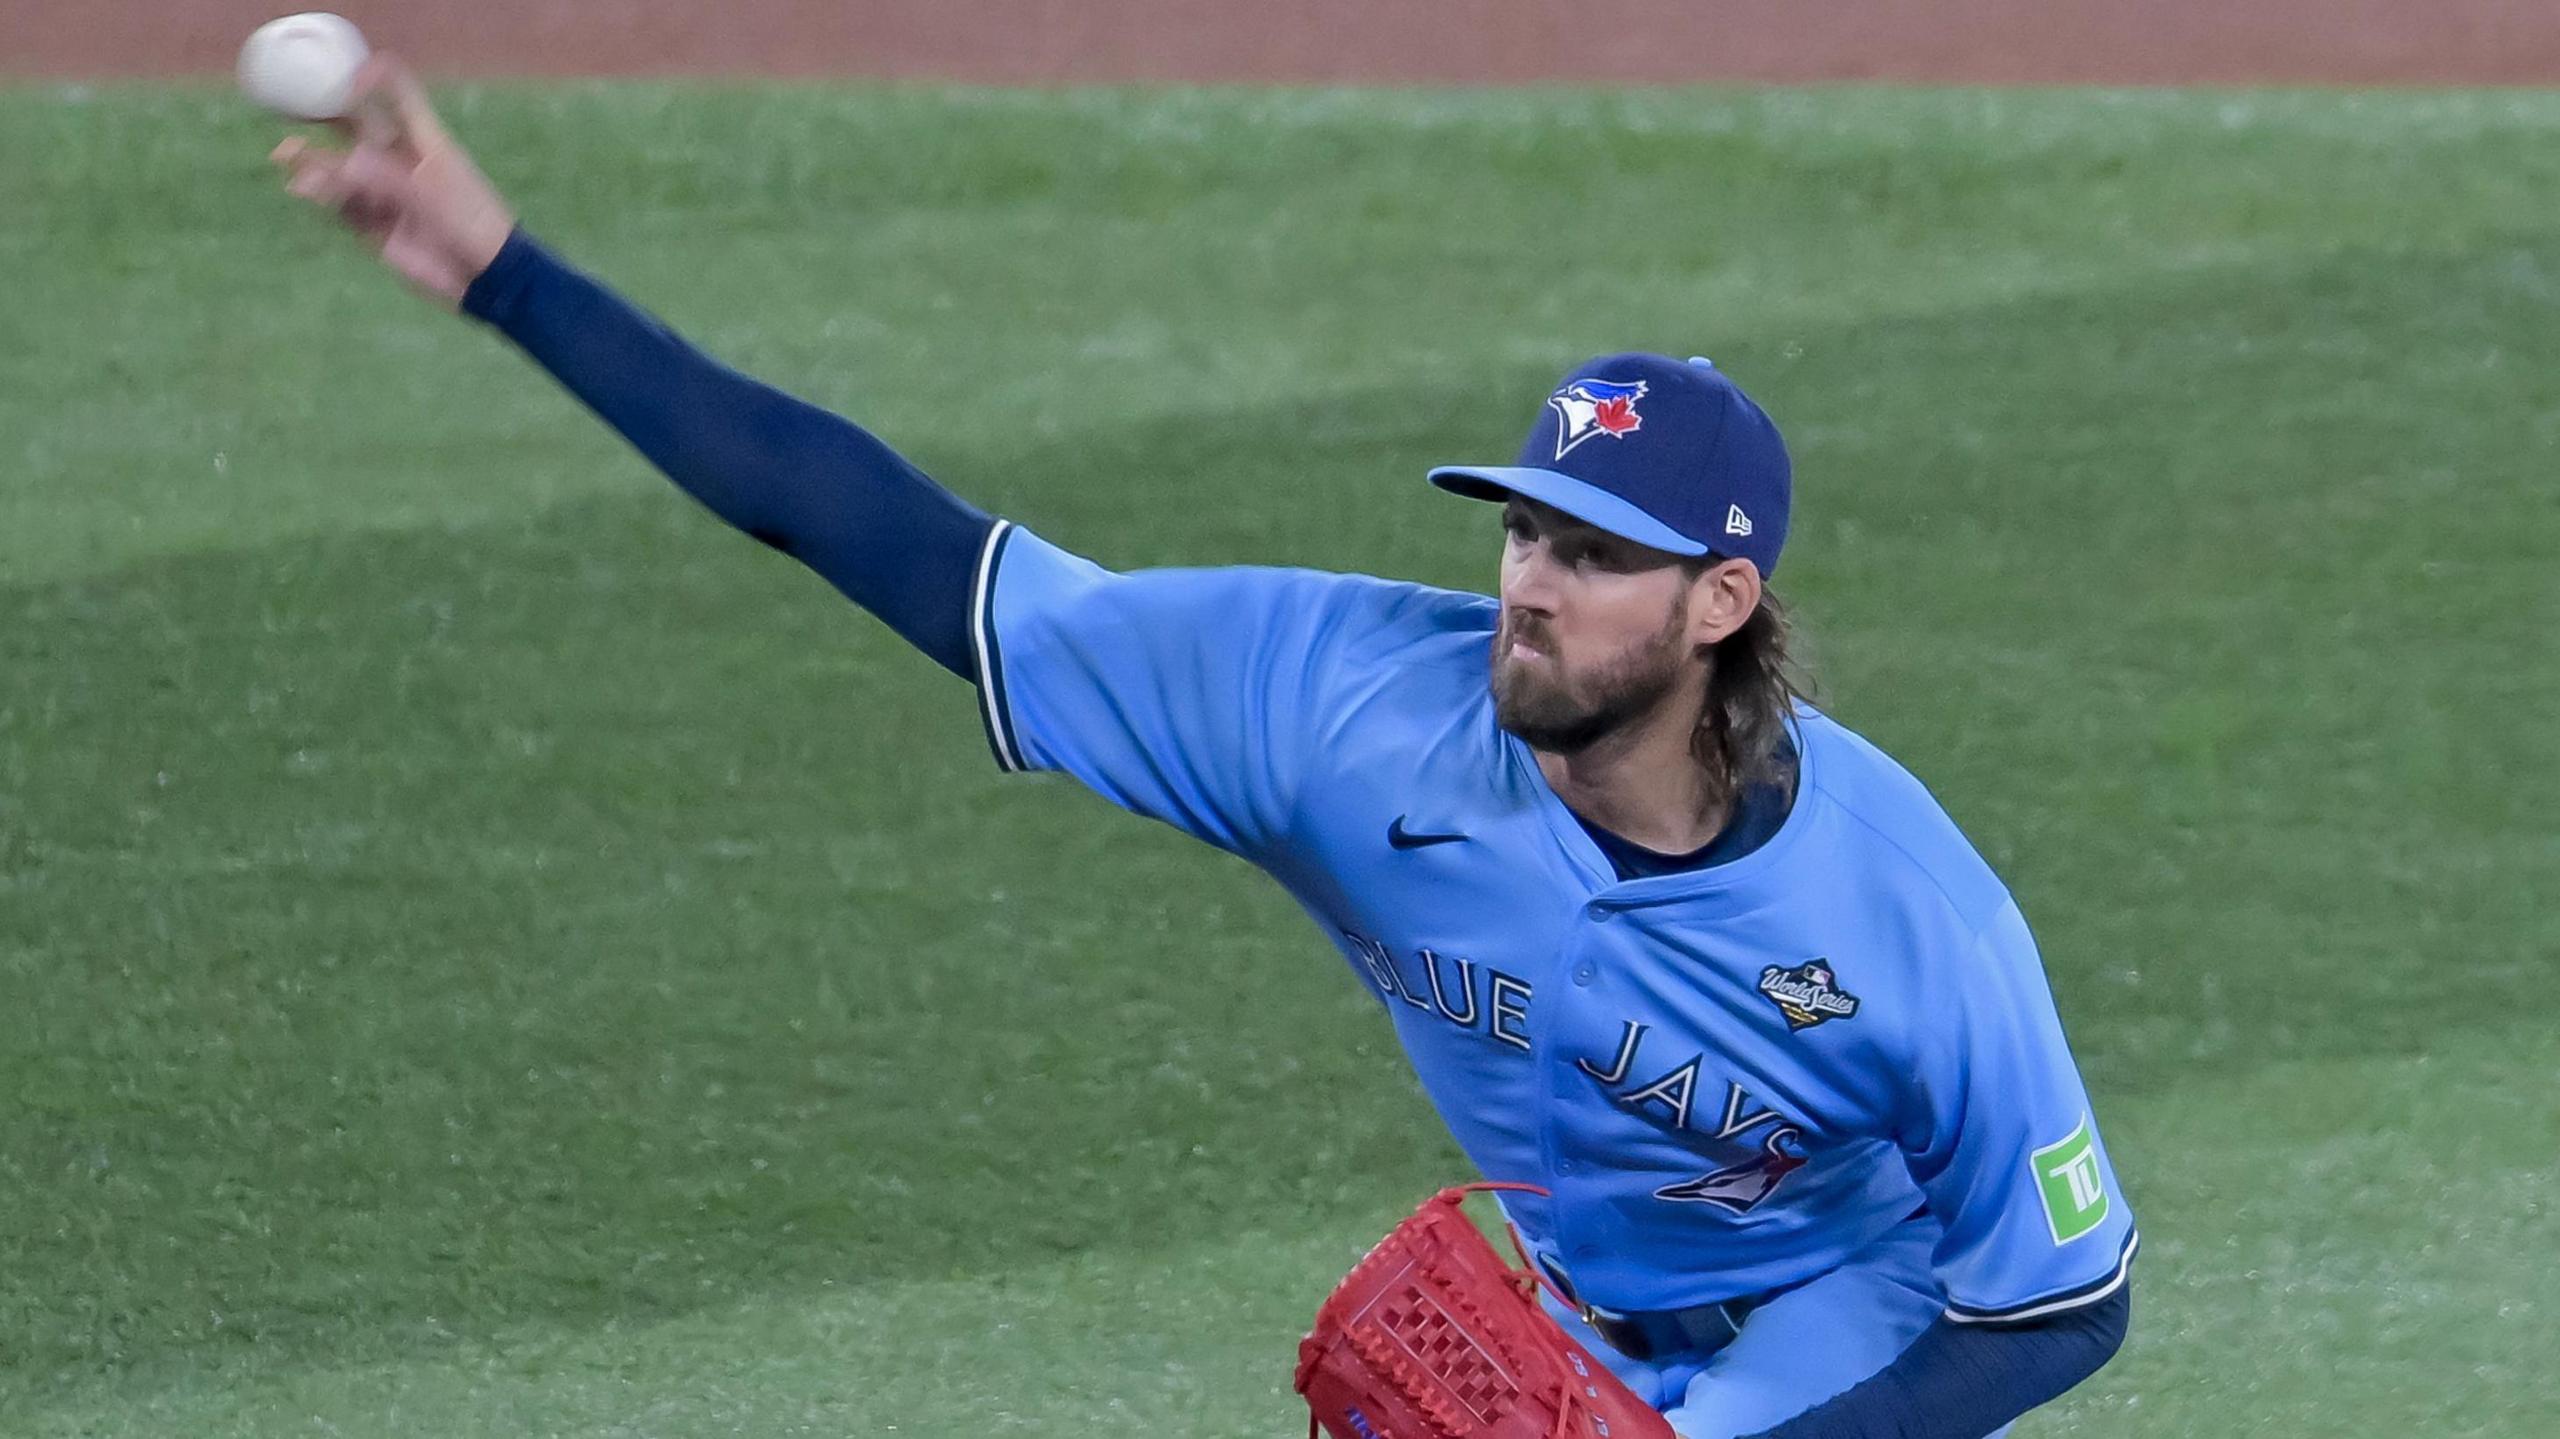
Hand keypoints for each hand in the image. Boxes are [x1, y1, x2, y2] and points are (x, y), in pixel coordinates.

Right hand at [270, 54, 515, 307]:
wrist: (485, 277)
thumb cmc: (472, 223)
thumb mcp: (434, 195)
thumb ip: (389, 178)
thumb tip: (344, 161)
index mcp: (423, 139)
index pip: (399, 95)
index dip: (376, 76)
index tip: (349, 75)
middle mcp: (398, 160)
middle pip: (354, 127)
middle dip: (321, 113)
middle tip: (286, 103)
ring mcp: (384, 192)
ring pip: (340, 169)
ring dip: (314, 160)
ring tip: (286, 154)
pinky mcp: (373, 224)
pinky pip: (340, 205)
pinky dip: (321, 196)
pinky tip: (301, 189)